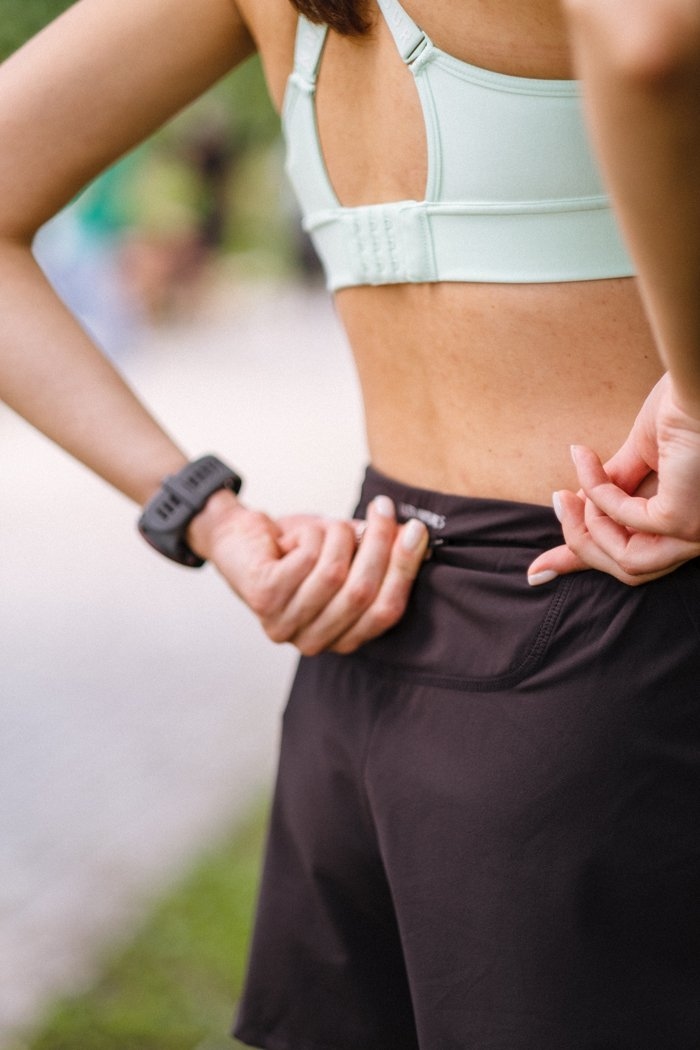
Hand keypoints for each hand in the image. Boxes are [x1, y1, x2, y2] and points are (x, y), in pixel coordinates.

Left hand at [189, 490, 428, 653]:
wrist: (239, 538)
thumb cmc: (297, 549)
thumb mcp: (346, 552)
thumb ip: (379, 551)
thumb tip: (416, 537)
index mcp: (342, 638)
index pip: (386, 611)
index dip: (403, 569)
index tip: (416, 530)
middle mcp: (314, 641)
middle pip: (362, 592)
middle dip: (379, 544)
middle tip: (384, 507)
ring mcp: (286, 625)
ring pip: (335, 573)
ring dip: (338, 536)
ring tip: (330, 525)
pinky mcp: (264, 599)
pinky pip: (307, 560)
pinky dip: (311, 536)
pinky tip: (299, 536)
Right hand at [527, 373, 699, 585]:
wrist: (698, 383)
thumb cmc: (682, 410)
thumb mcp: (637, 455)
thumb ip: (613, 486)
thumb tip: (580, 504)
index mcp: (685, 521)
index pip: (633, 555)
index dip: (584, 562)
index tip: (537, 571)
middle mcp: (694, 537)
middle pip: (627, 567)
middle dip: (579, 542)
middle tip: (558, 499)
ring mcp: (691, 534)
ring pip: (624, 560)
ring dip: (586, 525)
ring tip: (569, 491)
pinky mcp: (679, 521)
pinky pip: (619, 522)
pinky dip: (596, 494)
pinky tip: (587, 461)